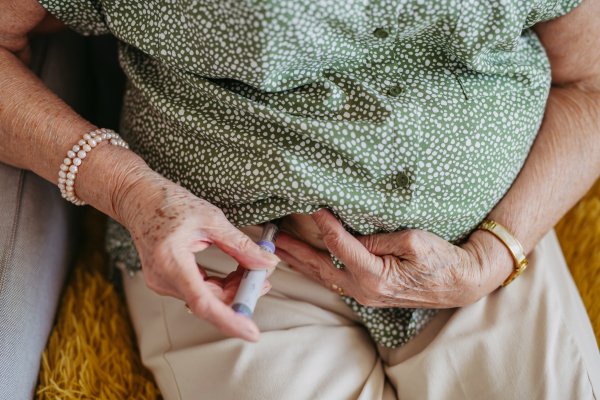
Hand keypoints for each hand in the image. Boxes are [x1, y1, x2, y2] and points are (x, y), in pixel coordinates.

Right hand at [116, 170, 279, 341]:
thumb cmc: (170, 203)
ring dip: (231, 290)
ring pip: (206, 299)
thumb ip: (241, 246)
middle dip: (239, 296)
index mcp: (171, 261)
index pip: (203, 303)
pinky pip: (199, 292)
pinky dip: (220, 286)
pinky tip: (234, 274)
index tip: (251, 332)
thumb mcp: (212, 219)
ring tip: (249, 271)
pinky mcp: (166, 282)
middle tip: (263, 279)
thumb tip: (268, 263)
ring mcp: (161, 282)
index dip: (229, 320)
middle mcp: (162, 278)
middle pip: (209, 302)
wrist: (139, 199)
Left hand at [275, 209, 513, 307]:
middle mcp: (364, 290)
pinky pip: (335, 281)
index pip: (338, 244)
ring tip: (277, 250)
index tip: (311, 205)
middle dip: (293, 251)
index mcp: (374, 276)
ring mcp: (364, 295)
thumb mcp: (413, 241)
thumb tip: (352, 236)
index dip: (323, 223)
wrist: (460, 283)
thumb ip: (378, 240)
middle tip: (270, 237)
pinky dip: (316, 270)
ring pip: (324, 277)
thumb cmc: (441, 259)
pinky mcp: (368, 293)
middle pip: (319, 267)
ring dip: (299, 262)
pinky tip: (305, 263)